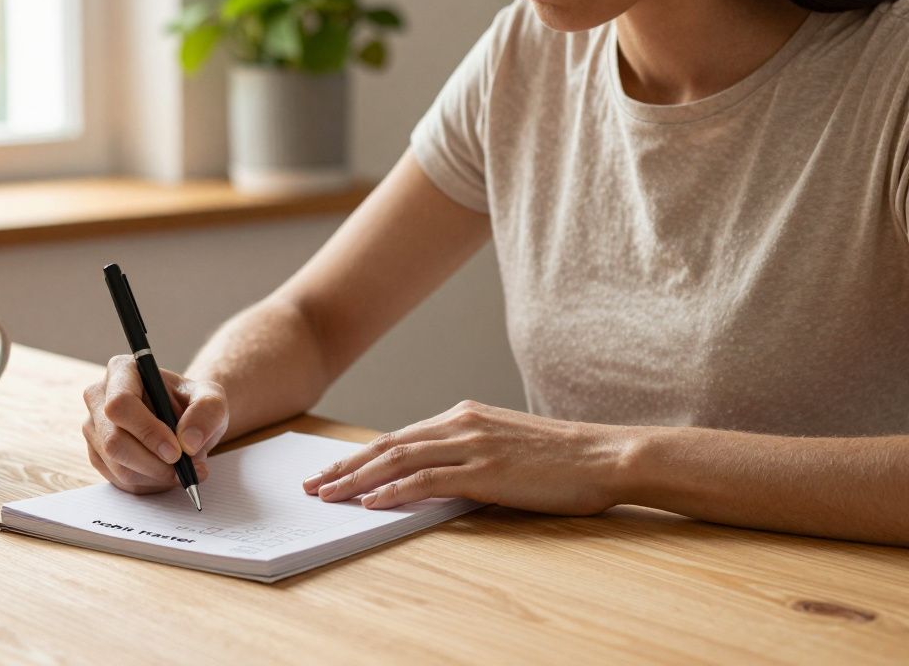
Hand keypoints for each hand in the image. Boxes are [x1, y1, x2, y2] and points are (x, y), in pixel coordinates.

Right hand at [82, 355, 229, 493]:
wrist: (186, 420)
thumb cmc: (194, 404)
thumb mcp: (212, 399)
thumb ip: (207, 412)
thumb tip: (188, 442)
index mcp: (122, 371)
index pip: (121, 404)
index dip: (147, 431)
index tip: (176, 451)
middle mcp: (99, 398)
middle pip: (114, 441)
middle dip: (153, 463)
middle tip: (186, 469)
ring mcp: (94, 428)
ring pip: (117, 465)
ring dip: (156, 476)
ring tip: (184, 470)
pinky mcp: (98, 455)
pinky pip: (119, 480)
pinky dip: (149, 484)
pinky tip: (167, 473)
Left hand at [302, 400, 631, 514]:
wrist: (603, 454)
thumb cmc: (561, 457)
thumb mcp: (505, 445)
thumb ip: (468, 453)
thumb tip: (435, 476)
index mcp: (463, 415)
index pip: (398, 436)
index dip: (360, 455)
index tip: (332, 471)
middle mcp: (461, 424)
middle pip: (387, 445)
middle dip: (345, 466)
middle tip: (314, 485)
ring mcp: (471, 445)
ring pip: (398, 459)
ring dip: (357, 479)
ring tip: (329, 496)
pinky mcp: (485, 470)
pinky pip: (427, 479)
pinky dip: (394, 489)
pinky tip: (372, 502)